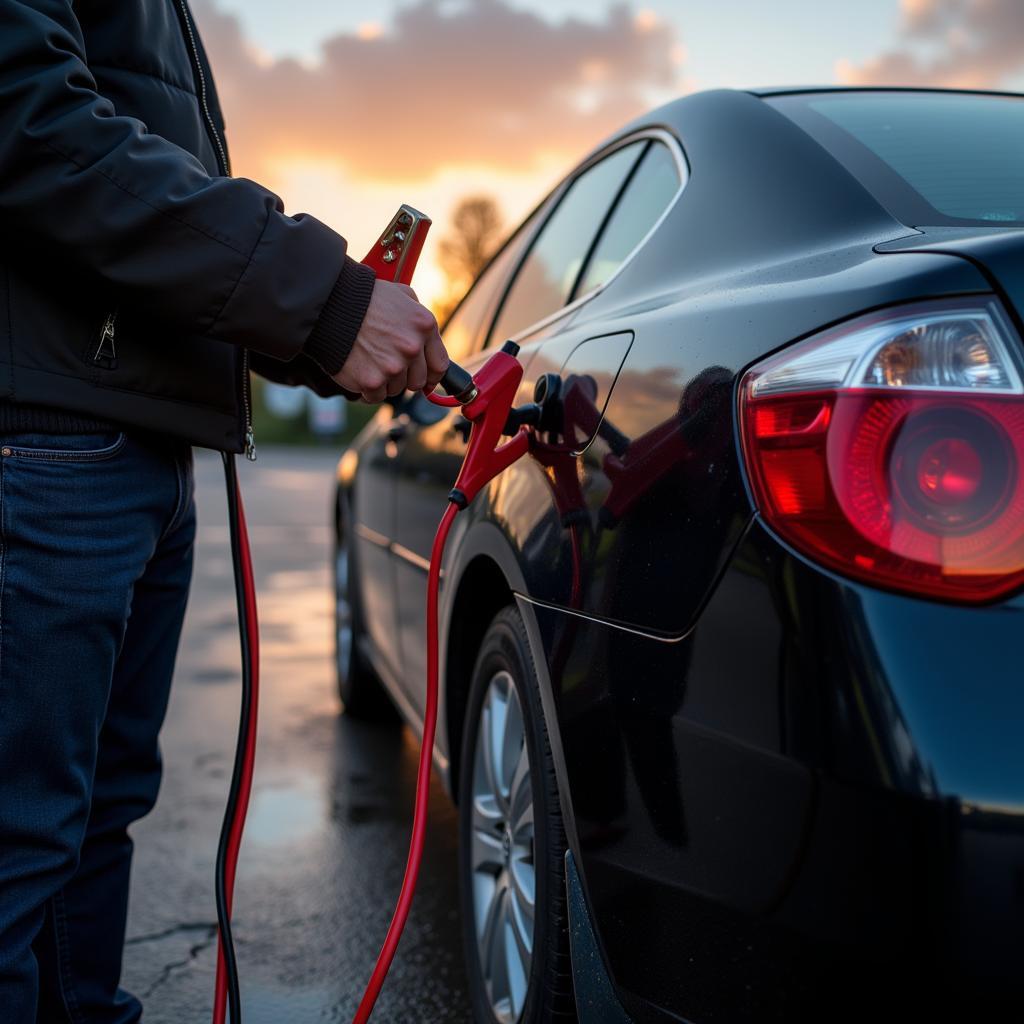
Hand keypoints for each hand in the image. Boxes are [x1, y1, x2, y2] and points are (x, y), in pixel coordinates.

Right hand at [333, 280, 448, 402]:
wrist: (328, 305)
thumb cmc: (364, 298)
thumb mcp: (401, 294)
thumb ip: (419, 317)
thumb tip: (428, 343)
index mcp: (424, 326)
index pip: (440, 365)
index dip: (432, 375)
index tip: (426, 380)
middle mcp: (412, 348)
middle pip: (417, 381)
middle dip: (404, 376)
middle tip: (386, 364)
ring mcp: (393, 366)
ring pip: (396, 389)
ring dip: (385, 380)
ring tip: (368, 360)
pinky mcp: (372, 381)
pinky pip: (376, 396)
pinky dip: (367, 389)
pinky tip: (359, 371)